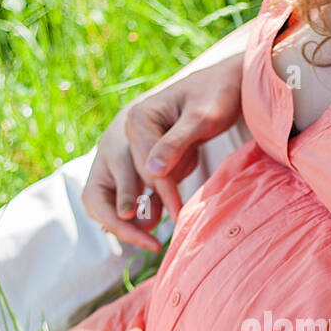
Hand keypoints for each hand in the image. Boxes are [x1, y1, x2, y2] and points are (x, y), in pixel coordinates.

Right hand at [79, 54, 243, 252]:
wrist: (222, 86)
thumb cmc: (215, 97)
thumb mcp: (201, 117)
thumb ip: (175, 143)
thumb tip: (153, 173)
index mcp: (136, 120)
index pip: (141, 166)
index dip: (160, 193)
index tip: (178, 213)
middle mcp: (122, 136)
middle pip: (108, 189)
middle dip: (126, 221)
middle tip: (150, 244)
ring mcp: (125, 152)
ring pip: (111, 197)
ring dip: (128, 220)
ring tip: (150, 243)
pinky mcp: (135, 164)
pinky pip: (128, 196)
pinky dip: (141, 211)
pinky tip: (156, 226)